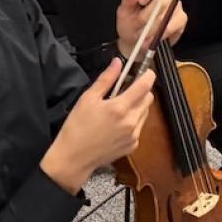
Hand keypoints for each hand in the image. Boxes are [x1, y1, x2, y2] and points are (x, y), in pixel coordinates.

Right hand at [42, 59, 154, 193]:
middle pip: (148, 98)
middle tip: (124, 90)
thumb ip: (106, 79)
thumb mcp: (88, 99)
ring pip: (145, 112)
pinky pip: (140, 126)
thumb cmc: (76, 127)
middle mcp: (131, 122)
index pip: (145, 85)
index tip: (144, 71)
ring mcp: (134, 135)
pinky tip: (117, 123)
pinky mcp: (133, 145)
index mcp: (120, 108)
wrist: (73, 159)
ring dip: (137, 105)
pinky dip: (134, 121)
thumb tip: (118, 62)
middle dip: (140, 90)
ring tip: (118, 109)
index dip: (147, 75)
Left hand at [116, 0, 184, 55]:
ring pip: (169, 11)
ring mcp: (176, 5)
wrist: (136, 43)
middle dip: (150, 14)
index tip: (142, 1)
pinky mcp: (181, 18)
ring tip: (143, 37)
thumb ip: (128, 1)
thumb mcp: (124, 13)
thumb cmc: (129, 24)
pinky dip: (164, 32)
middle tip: (139, 26)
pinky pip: (176, 23)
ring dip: (155, 27)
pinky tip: (155, 38)